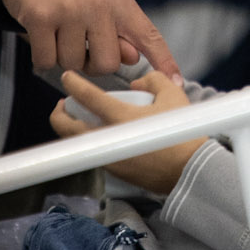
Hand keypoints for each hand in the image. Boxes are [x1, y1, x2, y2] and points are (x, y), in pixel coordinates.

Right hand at [0, 0, 181, 78]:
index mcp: (120, 1)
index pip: (148, 35)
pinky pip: (46, 61)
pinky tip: (41, 36)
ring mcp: (69, 10)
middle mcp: (98, 4)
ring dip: (63, 58)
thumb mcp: (104, 1)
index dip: (164, 61)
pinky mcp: (40, 17)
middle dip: (91, 64)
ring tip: (59, 33)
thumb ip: (121, 31)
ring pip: (73, 65)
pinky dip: (42, 57)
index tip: (176, 82)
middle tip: (79, 43)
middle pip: (106, 64)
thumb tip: (133, 58)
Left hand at [50, 69, 205, 193]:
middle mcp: (108, 138)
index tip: (67, 78)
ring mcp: (109, 157)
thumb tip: (137, 83)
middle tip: (62, 105)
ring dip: (72, 130)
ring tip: (78, 121)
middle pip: (67, 127)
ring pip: (78, 143)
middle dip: (59, 114)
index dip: (74, 84)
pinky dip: (90, 143)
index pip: (87, 97)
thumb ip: (153, 80)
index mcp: (120, 117)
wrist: (190, 171)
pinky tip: (100, 137)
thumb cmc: (183, 133)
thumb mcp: (173, 96)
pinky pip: (94, 153)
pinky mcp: (115, 171)